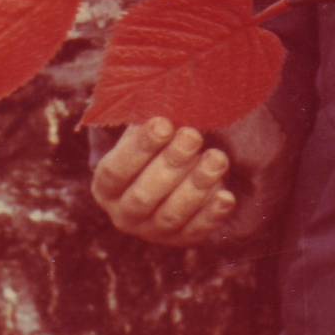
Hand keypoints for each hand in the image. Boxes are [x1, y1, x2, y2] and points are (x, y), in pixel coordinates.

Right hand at [91, 118, 236, 245]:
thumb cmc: (158, 145)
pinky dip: (212, 214)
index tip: (164, 123)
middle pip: (143, 195)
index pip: (116, 171)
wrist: (174, 176)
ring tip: (217, 158)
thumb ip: (150, 119)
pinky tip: (227, 196)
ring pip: (171, 214)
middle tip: (193, 136)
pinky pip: (197, 230)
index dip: (139, 148)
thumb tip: (165, 94)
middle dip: (170, 164)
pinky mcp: (182, 239)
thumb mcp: (147, 130)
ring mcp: (153, 231)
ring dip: (196, 186)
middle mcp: (124, 214)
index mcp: (107, 186)